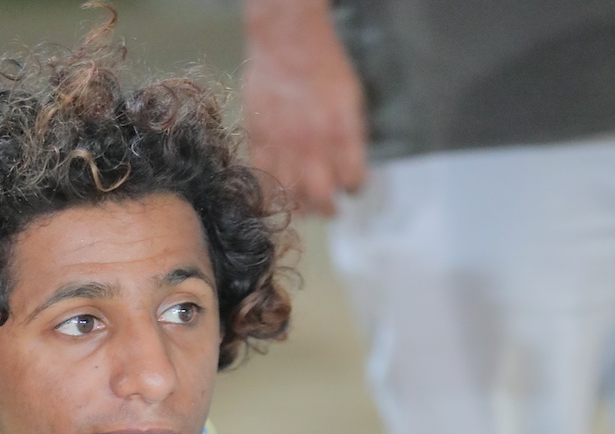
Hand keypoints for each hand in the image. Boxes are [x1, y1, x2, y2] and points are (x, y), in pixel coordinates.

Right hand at [243, 1, 366, 214]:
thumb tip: (350, 166)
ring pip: (291, 194)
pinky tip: (278, 194)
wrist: (287, 40)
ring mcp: (283, 144)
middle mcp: (313, 144)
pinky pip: (263, 178)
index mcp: (342, 133)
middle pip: (321, 197)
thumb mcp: (352, 98)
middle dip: (328, 210)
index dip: (354, 188)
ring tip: (305, 208)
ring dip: (300, 206)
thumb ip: (352, 136)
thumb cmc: (323, 65)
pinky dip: (271, 192)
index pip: (353, 180)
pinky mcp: (259, 139)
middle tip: (330, 212)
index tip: (352, 189)